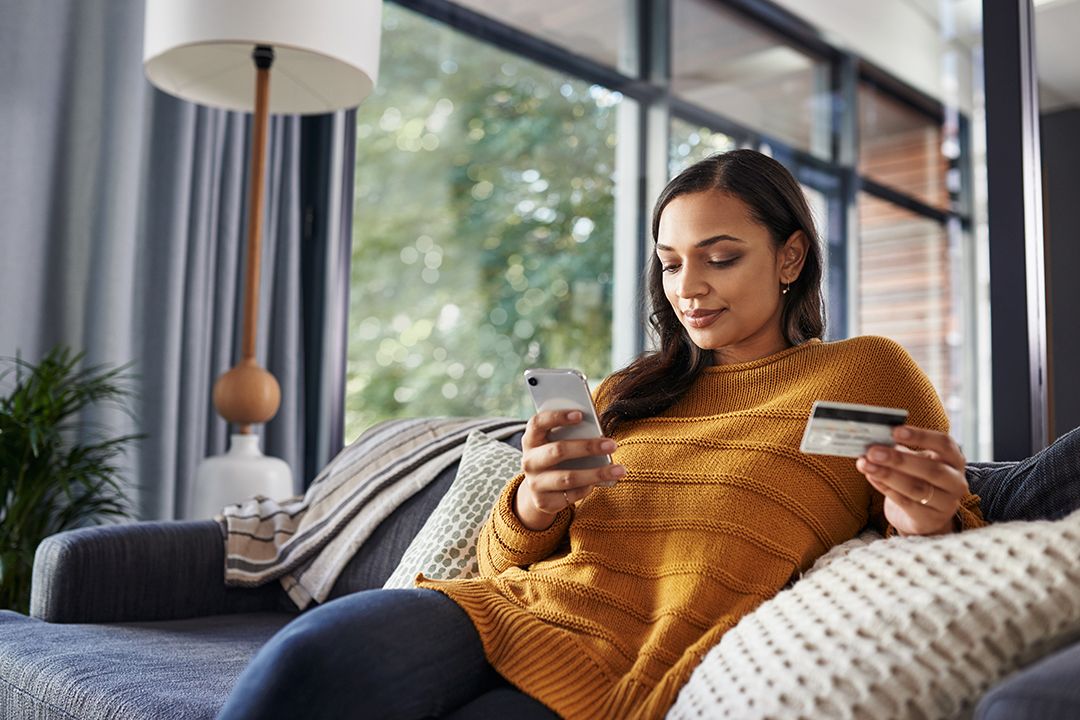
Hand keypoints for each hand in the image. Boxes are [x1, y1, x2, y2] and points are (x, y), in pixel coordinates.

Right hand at [514, 409, 625, 530]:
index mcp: (531, 439)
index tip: (580, 414)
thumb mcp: (556, 442)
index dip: (557, 417)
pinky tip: (601, 483)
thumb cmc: (556, 456)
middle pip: (558, 451)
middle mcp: (529, 461)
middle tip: (612, 444)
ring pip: (568, 478)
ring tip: (619, 470)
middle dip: (587, 447)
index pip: (538, 423)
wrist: (539, 489)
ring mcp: (534, 483)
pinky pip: (571, 495)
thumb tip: (598, 433)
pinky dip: (588, 488)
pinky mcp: (543, 502)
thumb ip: (571, 434)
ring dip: (596, 473)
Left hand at [856, 425, 967, 535]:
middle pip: (931, 469)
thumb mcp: (915, 462)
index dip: (920, 436)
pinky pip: (905, 502)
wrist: (925, 516)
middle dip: (899, 459)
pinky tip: (871, 477)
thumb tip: (875, 440)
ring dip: (887, 475)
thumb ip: (900, 450)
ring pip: (916, 488)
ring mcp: (946, 503)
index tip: (895, 431)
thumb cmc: (918, 479)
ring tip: (865, 464)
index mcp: (954, 460)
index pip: (944, 444)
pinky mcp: (930, 519)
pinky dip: (885, 488)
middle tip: (873, 451)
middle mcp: (956, 482)